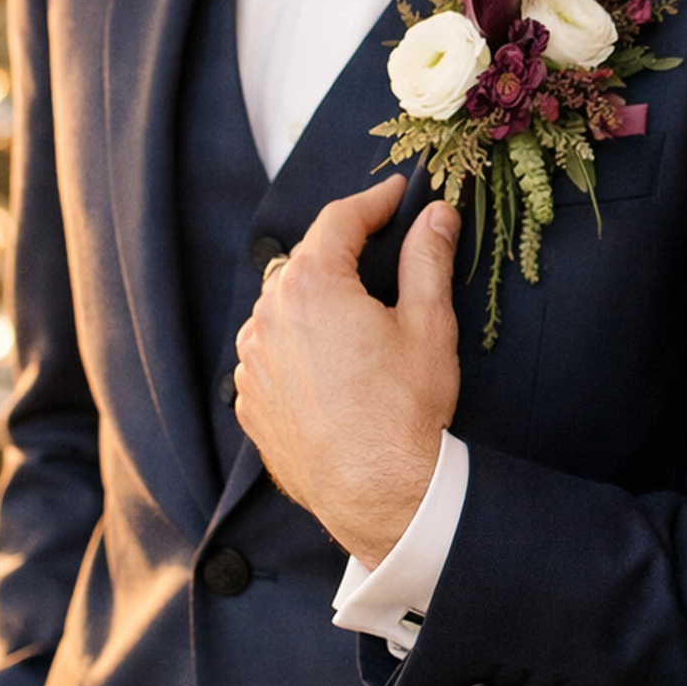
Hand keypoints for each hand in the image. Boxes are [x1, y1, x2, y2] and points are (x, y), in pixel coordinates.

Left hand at [234, 177, 461, 565]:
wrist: (377, 492)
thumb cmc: (404, 410)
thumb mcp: (429, 324)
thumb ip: (428, 259)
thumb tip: (436, 215)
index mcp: (312, 285)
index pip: (340, 219)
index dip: (374, 200)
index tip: (397, 193)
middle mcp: (269, 315)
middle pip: (306, 260)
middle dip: (343, 250)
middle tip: (383, 249)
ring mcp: (253, 360)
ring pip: (282, 306)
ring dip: (315, 299)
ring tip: (357, 314)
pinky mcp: (250, 399)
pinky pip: (270, 352)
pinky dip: (296, 344)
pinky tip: (332, 363)